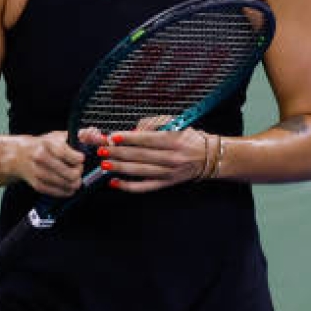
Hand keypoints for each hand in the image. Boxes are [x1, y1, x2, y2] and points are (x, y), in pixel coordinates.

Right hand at [14, 131, 86, 196]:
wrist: (19, 156)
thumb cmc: (42, 145)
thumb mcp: (57, 136)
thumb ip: (76, 135)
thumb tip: (93, 132)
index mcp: (47, 144)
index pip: (66, 154)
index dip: (78, 158)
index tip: (81, 158)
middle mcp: (41, 159)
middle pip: (70, 173)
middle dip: (79, 172)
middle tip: (79, 169)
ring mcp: (39, 173)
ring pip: (66, 184)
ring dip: (75, 183)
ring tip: (76, 178)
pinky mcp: (38, 185)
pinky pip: (58, 192)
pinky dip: (67, 191)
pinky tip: (69, 186)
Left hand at [93, 120, 211, 192]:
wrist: (209, 157)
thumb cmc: (189, 137)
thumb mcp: (176, 123)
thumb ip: (154, 124)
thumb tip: (133, 131)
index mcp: (174, 140)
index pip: (147, 139)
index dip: (128, 138)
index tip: (112, 137)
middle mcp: (171, 157)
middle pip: (140, 155)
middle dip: (118, 153)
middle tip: (102, 150)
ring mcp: (168, 173)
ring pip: (139, 171)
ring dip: (120, 168)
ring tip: (104, 164)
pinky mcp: (166, 184)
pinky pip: (145, 187)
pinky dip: (129, 186)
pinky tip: (114, 183)